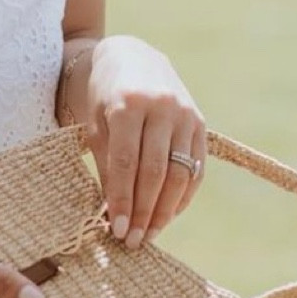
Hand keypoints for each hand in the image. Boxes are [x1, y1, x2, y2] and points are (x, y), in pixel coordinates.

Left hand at [76, 34, 205, 248]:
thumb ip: (106, 165)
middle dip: (144, 211)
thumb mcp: (96, 124)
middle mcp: (162, 108)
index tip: (117, 230)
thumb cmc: (105, 96)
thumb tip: (113, 214)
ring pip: (180, 173)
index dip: (123, 200)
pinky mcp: (200, 124)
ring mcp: (185, 115)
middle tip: (134, 241)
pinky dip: (184, 195)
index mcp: (129, 105)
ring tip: (150, 234)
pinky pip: (196, 167)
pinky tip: (168, 215)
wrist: (134, 57)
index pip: (127, 163)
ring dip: (165, 210)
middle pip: (156, 172)